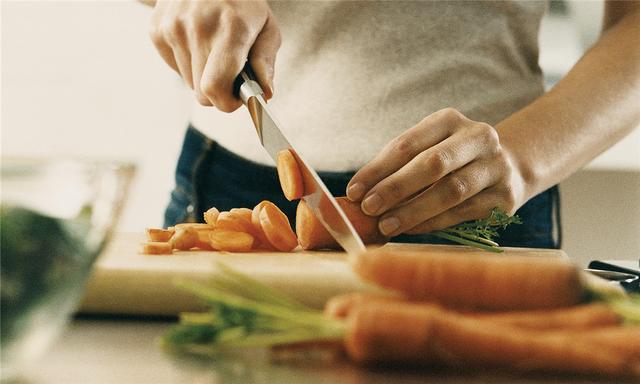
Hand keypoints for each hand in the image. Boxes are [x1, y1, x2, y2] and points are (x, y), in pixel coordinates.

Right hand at [149, 0, 280, 111]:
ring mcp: (173, 27)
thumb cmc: (242, 3)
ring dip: (202, 76)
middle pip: (201, 92)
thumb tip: (263, 93)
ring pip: (188, 82)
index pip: (214, 87)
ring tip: (213, 51)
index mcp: (231, 29)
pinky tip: (197, 42)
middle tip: (230, 73)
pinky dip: (188, 63)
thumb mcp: (267, 27)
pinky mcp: (157, 29)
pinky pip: (175, 67)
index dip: (226, 102)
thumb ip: (266, 62)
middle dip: (218, 91)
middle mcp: (198, 28)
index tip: (235, 98)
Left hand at [346, 108, 529, 236]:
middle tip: (369, 208)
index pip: (407, 144)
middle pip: (433, 164)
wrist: (509, 168)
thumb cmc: (451, 160)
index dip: (377, 169)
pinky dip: (433, 223)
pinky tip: (410, 230)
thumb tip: (359, 195)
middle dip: (396, 188)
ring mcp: (496, 167)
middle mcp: (478, 138)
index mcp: (450, 120)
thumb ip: (397, 165)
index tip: (353, 191)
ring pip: (450, 190)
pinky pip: (462, 212)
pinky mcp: (505, 197)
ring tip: (386, 225)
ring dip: (414, 210)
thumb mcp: (428, 148)